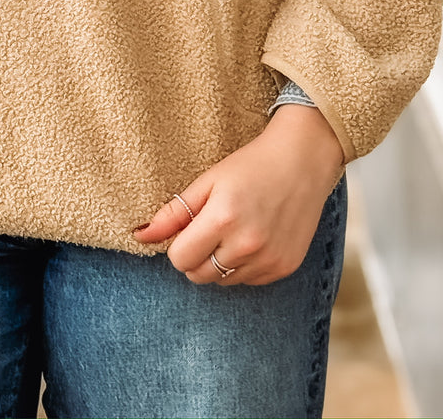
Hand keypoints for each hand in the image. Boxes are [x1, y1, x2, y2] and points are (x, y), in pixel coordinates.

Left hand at [132, 105, 344, 285]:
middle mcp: (247, 245)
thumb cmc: (251, 166)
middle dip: (196, 256)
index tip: (188, 228)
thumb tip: (139, 236)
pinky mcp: (284, 268)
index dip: (178, 245)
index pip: (179, 259)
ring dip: (220, 263)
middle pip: (199, 275)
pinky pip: (249, 281)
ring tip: (234, 229)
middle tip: (209, 228)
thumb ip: (173, 213)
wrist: (303, 161)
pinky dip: (244, 266)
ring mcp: (269, 260)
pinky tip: (254, 237)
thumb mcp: (207, 181)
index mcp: (223, 219)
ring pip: (223, 281)